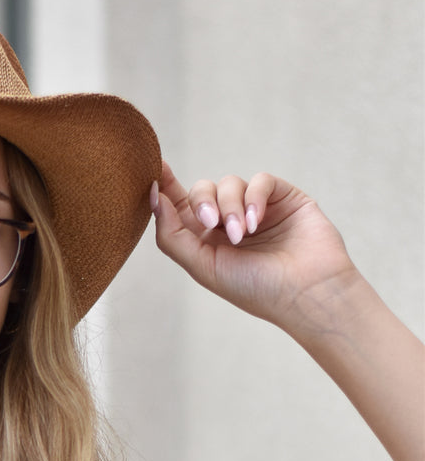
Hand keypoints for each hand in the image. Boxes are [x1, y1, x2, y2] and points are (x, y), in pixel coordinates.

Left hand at [152, 162, 360, 332]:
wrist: (306, 292)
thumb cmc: (254, 288)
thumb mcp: (203, 267)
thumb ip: (172, 236)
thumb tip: (154, 197)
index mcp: (208, 241)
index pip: (181, 207)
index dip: (167, 186)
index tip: (156, 168)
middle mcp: (230, 223)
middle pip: (202, 191)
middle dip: (203, 202)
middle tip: (212, 223)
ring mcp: (257, 208)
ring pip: (229, 183)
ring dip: (231, 205)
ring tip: (243, 234)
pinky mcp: (283, 197)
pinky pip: (260, 180)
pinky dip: (254, 197)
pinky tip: (257, 221)